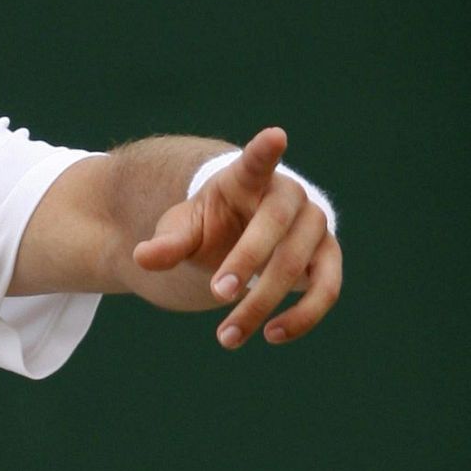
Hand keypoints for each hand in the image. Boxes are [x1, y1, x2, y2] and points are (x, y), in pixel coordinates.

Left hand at [132, 128, 342, 348]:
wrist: (242, 238)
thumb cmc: (211, 225)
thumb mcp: (183, 229)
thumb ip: (167, 243)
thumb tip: (142, 258)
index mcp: (247, 179)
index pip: (256, 162)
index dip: (264, 151)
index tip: (275, 135)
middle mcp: (288, 196)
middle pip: (274, 226)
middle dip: (245, 262)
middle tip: (216, 293)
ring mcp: (314, 226)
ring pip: (297, 264)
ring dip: (265, 302)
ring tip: (228, 336)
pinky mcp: (329, 258)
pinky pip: (326, 289)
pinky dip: (302, 316)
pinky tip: (271, 335)